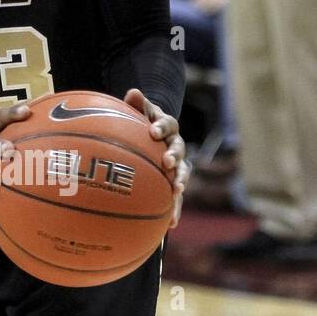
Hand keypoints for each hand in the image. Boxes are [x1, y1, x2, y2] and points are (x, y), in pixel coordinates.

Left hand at [123, 88, 189, 228]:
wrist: (151, 136)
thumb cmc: (139, 122)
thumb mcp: (137, 112)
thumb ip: (137, 105)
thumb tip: (133, 92)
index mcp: (166, 126)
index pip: (167, 123)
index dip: (161, 126)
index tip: (152, 131)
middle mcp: (175, 144)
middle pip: (179, 149)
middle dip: (174, 156)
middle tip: (167, 162)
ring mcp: (177, 164)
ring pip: (182, 172)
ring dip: (180, 180)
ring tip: (176, 190)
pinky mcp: (174, 181)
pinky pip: (176, 196)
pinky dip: (175, 208)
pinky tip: (171, 223)